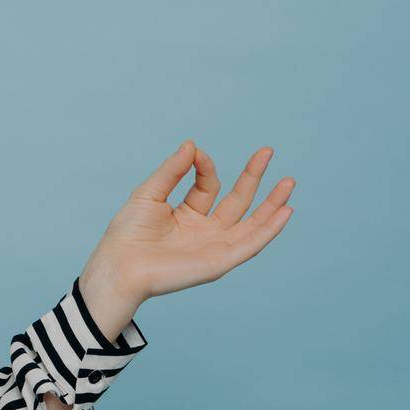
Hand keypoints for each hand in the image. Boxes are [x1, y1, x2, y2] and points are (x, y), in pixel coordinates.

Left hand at [84, 139, 294, 303]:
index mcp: (186, 215)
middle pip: (236, 201)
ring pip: (251, 223)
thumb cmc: (127, 233)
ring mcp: (214, 246)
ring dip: (271, 203)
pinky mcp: (219, 262)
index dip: (204, 167)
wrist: (120, 264)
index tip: (196, 153)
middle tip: (267, 151)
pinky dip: (270, 229)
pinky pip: (251, 244)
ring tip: (289, 181)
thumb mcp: (150, 193)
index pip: (207, 186)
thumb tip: (192, 144)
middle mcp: (204, 231)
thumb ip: (173, 170)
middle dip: (253, 177)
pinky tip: (285, 211)